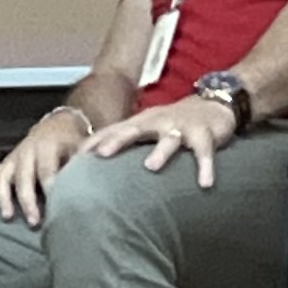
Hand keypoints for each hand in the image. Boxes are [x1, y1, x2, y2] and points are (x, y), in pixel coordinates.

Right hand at [0, 109, 94, 226]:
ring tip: (8, 217)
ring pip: (2, 177)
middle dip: (27, 201)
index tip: (56, 205)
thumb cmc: (71, 143)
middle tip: (34, 222)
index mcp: (47, 146)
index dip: (49, 186)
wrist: (57, 125)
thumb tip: (88, 188)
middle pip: (23, 177)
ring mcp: (13, 158)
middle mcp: (26, 151)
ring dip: (4, 198)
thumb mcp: (80, 148)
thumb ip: (80, 166)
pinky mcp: (4, 163)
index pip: (46, 169)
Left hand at [84, 92, 241, 188]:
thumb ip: (125, 141)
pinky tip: (205, 184)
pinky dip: (205, 167)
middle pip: (134, 130)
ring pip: (169, 139)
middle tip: (102, 154)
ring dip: (160, 152)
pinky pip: (204, 152)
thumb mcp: (146, 128)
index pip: (112, 131)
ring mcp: (181, 127)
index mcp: (140, 122)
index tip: (74, 157)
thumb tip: (96, 166)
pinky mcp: (204, 134)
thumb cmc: (172, 123)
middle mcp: (157, 122)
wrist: (213, 104)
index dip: (93, 142)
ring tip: (151, 167)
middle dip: (117, 140)